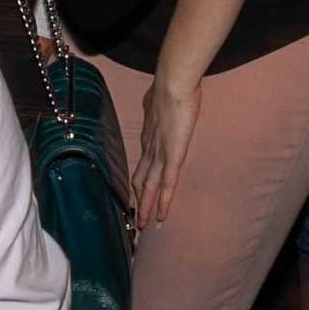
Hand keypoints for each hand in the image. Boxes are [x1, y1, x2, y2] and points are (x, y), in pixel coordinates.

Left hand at [132, 73, 200, 226]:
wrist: (172, 83)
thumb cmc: (170, 87)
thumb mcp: (158, 100)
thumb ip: (156, 108)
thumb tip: (155, 103)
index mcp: (149, 135)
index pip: (142, 163)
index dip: (138, 180)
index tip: (137, 193)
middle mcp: (150, 148)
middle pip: (140, 180)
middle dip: (138, 200)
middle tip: (136, 219)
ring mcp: (160, 154)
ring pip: (149, 186)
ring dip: (146, 207)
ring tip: (143, 225)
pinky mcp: (172, 156)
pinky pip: (167, 183)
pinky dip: (163, 201)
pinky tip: (161, 216)